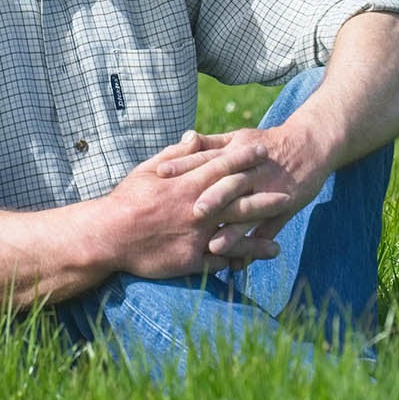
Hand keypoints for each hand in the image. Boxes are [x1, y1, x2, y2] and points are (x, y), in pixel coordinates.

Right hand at [105, 132, 282, 280]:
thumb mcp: (148, 169)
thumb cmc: (127, 198)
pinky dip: (235, 262)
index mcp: (188, 184)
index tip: (264, 150)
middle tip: (288, 193)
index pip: (223, 167)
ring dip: (259, 237)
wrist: (110, 235)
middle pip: (239, 201)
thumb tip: (194, 136)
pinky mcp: (191, 259)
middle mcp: (198, 209)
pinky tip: (251, 263)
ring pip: (235, 235)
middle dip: (265, 197)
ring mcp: (197, 236)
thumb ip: (176, 154)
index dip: (245, 158)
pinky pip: (218, 262)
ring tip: (278, 239)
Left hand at [156, 123, 329, 259]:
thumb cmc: (265, 143)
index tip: (161, 173)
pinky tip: (241, 265)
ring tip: (214, 248)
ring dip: (234, 230)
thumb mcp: (238, 138)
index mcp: (237, 151)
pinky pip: (270, 229)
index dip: (185, 164)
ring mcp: (270, 189)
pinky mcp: (285, 205)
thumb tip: (184, 139)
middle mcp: (252, 170)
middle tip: (192, 213)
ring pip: (250, 211)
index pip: (207, 157)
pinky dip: (256, 247)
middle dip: (213, 198)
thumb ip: (211, 142)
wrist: (310, 144)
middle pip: (231, 184)